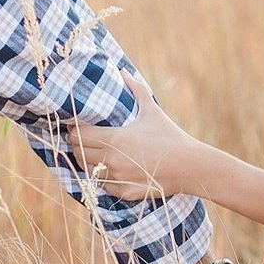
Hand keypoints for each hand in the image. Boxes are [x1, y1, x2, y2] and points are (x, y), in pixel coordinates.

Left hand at [71, 72, 193, 199]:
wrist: (189, 166)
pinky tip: (111, 170)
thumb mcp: (152, 110)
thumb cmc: (170, 135)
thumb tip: (123, 71)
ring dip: (89, 163)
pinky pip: (104, 186)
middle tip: (84, 141)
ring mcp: (117, 178)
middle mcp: (112, 160)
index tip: (76, 128)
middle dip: (78, 147)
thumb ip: (136, 89)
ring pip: (89, 172)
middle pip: (78, 154)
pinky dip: (104, 178)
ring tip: (95, 155)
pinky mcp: (124, 193)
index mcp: (115, 138)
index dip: (74, 131)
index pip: (78, 136)